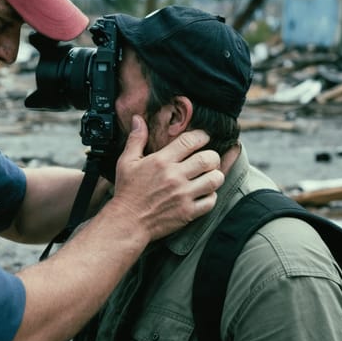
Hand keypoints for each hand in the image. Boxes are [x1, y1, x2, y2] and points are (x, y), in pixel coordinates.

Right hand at [109, 115, 222, 240]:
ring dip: (215, 175)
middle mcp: (175, 176)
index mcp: (161, 161)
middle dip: (212, 156)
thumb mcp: (126, 161)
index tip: (203, 138)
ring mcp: (183, 195)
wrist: (127, 221)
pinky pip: (211, 201)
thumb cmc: (127, 191)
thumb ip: (136, 139)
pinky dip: (210, 196)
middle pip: (209, 159)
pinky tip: (203, 193)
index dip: (202, 136)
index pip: (191, 141)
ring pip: (215, 179)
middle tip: (208, 159)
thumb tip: (138, 119)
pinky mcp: (188, 212)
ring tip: (208, 175)